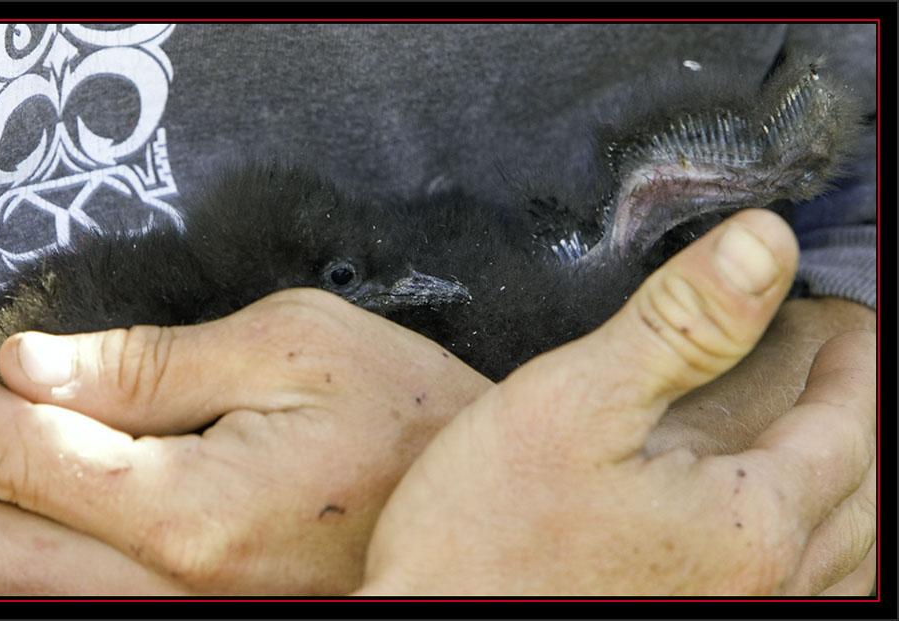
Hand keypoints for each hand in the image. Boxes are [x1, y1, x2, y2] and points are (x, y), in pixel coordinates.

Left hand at [0, 290, 491, 594]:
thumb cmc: (406, 409)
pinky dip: (21, 574)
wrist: (477, 495)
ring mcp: (198, 614)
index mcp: (200, 508)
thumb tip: (36, 368)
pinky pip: (83, 608)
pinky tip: (6, 536)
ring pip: (24, 599)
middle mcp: (186, 586)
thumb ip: (152, 361)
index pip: (29, 453)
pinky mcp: (212, 614)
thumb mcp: (291, 344)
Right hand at [356, 209, 876, 594]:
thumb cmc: (481, 534)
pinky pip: (795, 592)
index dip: (852, 364)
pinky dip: (816, 549)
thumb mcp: (574, 401)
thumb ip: (680, 324)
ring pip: (841, 559)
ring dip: (849, 490)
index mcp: (745, 523)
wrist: (429, 616)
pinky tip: (776, 531)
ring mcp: (727, 616)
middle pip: (858, 497)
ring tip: (829, 441)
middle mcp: (758, 588)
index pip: (845, 428)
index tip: (843, 322)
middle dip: (857, 418)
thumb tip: (763, 243)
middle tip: (844, 366)